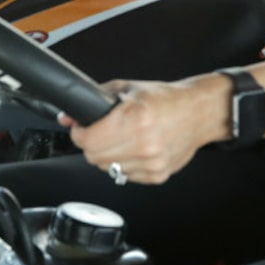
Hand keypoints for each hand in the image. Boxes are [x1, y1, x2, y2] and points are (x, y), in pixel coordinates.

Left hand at [62, 78, 222, 184]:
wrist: (198, 113)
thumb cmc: (165, 99)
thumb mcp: (126, 89)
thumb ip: (94, 100)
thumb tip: (66, 116)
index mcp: (136, 117)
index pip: (88, 140)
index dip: (79, 132)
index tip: (82, 127)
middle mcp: (144, 142)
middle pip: (94, 157)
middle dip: (92, 144)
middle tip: (103, 132)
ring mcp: (151, 162)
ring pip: (107, 169)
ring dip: (108, 156)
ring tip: (123, 139)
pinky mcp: (157, 176)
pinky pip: (124, 176)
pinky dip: (125, 164)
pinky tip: (136, 149)